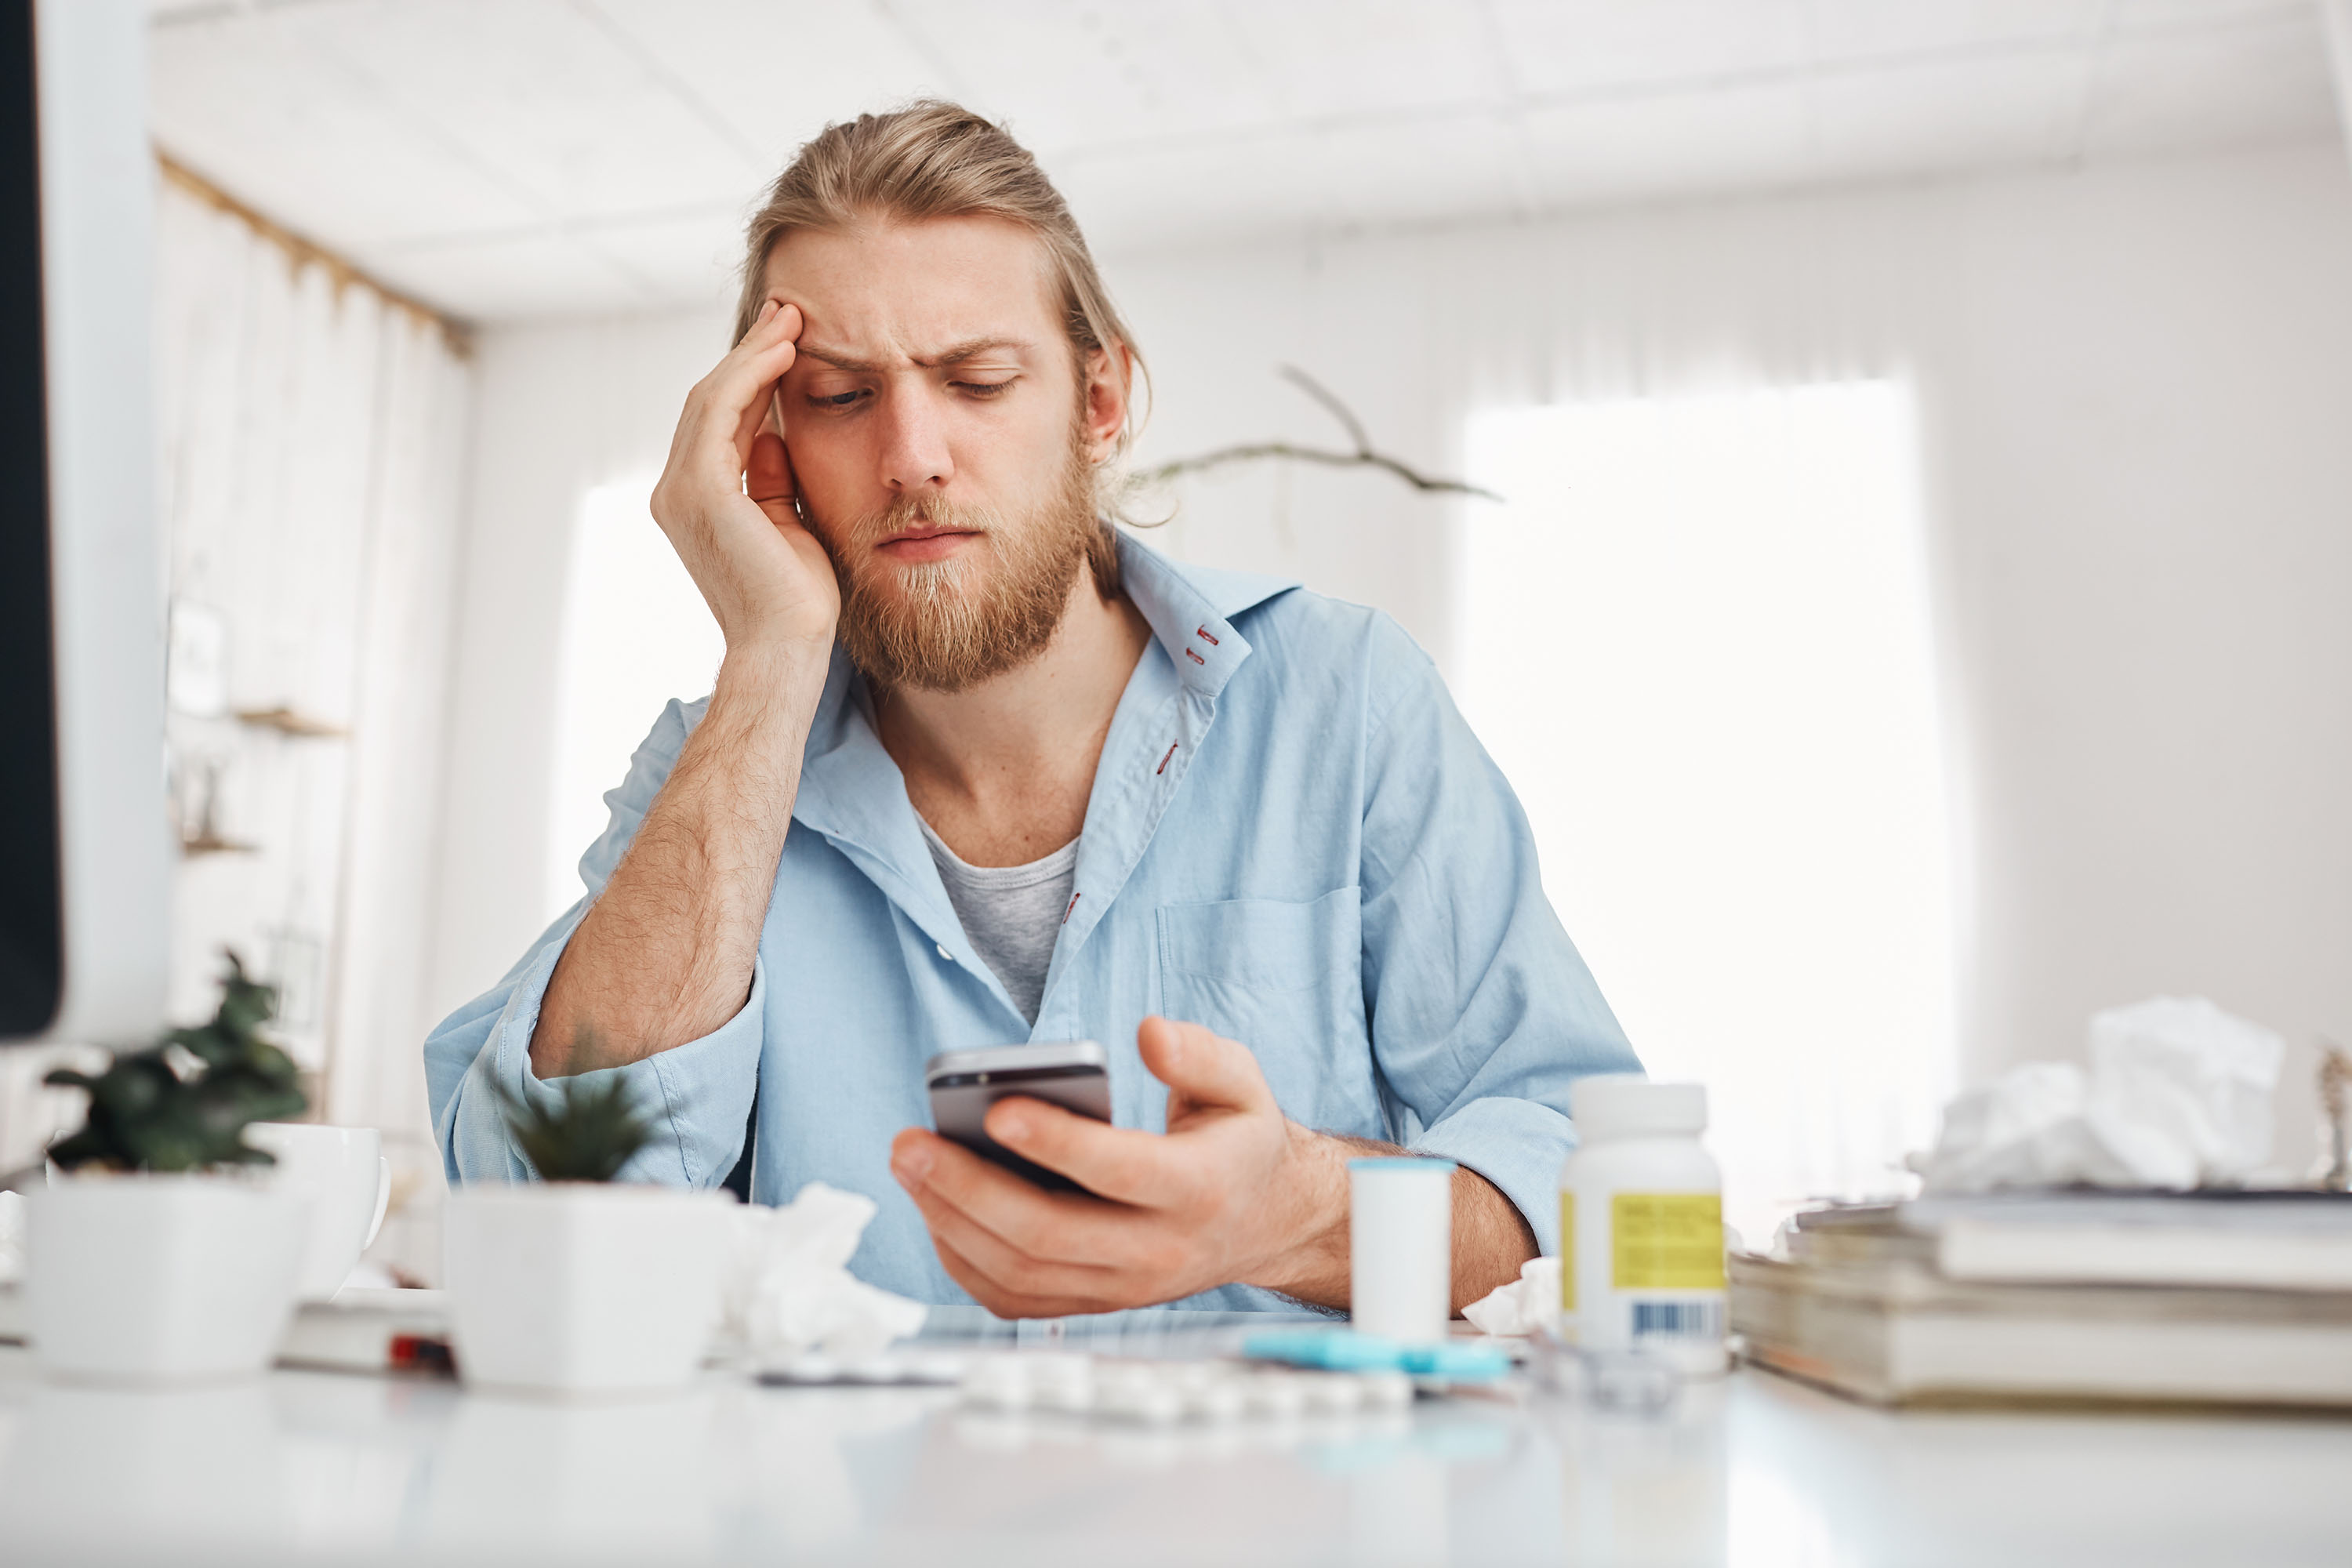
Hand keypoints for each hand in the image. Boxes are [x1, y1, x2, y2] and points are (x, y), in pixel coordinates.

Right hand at [649, 299, 839, 654]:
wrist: (787, 649)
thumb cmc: (796, 601)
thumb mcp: (787, 523)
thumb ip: (771, 477)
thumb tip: (773, 433)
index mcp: (693, 501)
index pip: (718, 421)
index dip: (751, 377)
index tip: (788, 341)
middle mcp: (675, 492)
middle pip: (708, 400)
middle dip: (750, 353)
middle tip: (789, 312)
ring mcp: (682, 490)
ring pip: (711, 398)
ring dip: (752, 353)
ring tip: (791, 319)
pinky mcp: (701, 490)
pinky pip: (721, 412)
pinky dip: (750, 376)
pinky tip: (782, 352)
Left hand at [889, 1018, 1347, 1316]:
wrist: (1264, 1224)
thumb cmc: (1237, 1142)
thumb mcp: (1241, 1084)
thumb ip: (1198, 1055)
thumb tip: (1147, 1033)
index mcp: (1201, 1189)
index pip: (1120, 1172)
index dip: (1055, 1143)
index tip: (996, 1108)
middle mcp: (1159, 1251)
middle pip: (1050, 1235)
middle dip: (969, 1188)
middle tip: (912, 1143)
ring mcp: (1122, 1289)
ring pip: (1021, 1272)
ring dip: (952, 1222)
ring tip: (910, 1164)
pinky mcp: (1092, 1304)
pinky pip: (1014, 1299)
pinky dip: (964, 1260)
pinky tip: (934, 1209)